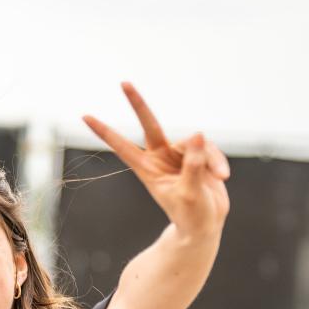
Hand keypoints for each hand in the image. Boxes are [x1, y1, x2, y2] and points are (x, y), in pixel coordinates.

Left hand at [83, 83, 230, 242]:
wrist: (205, 226)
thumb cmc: (191, 215)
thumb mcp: (191, 193)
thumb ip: (194, 165)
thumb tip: (198, 135)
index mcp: (148, 169)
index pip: (122, 147)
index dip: (105, 132)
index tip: (85, 117)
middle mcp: (160, 157)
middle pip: (150, 124)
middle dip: (137, 104)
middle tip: (123, 83)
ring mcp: (179, 154)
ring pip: (195, 142)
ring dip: (209, 159)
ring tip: (220, 177)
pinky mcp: (199, 155)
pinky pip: (210, 149)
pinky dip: (218, 161)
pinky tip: (223, 177)